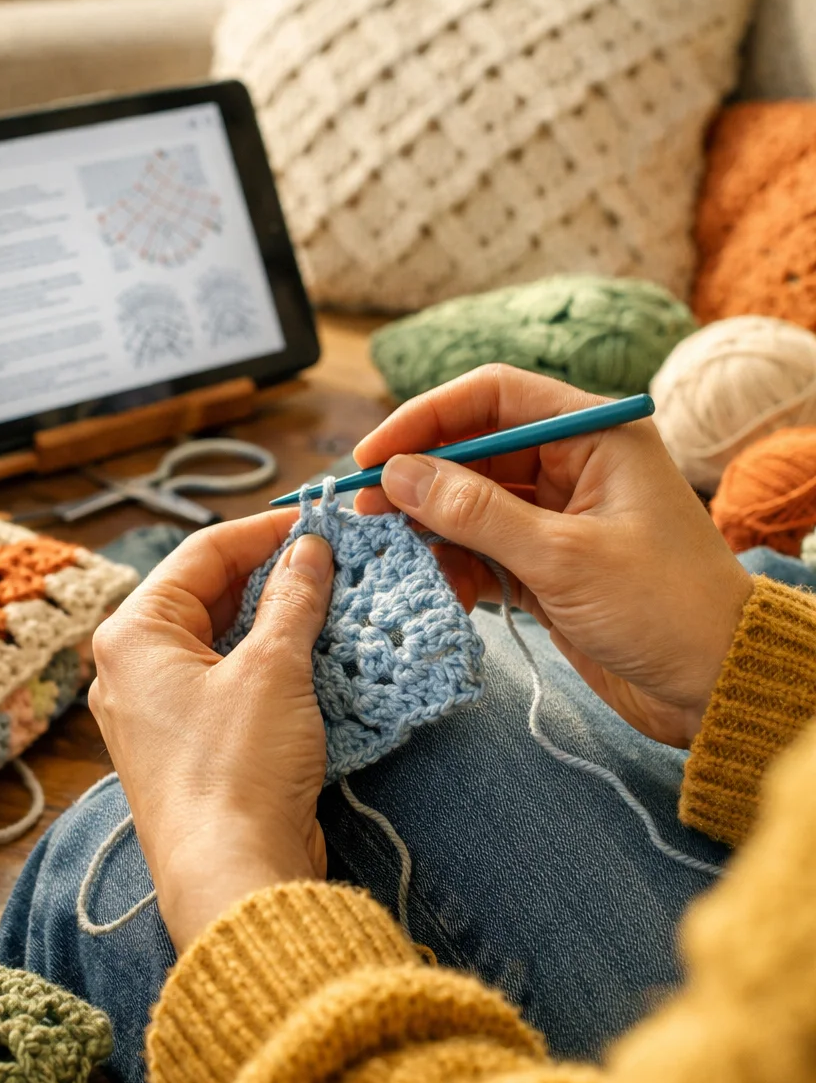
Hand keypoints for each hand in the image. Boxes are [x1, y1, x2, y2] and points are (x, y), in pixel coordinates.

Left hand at [88, 513, 332, 950]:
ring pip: (225, 640)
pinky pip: (233, 683)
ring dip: (280, 620)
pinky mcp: (193, 748)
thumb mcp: (273, 668)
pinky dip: (275, 665)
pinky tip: (323, 656)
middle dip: (275, 576)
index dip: (265, 529)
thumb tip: (310, 550)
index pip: (203, 552)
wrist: (234, 880)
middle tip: (337, 561)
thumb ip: (293, 598)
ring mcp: (161, 712)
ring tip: (339, 601)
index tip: (319, 520)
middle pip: (210, 594)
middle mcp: (134, 669)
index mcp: (133, 635)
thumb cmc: (237, 772)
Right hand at [354, 365, 751, 749]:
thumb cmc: (667, 609)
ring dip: (432, 528)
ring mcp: (559, 517)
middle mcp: (575, 465)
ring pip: (472, 504)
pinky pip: (483, 550)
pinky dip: (456, 567)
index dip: (427, 417)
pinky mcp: (548, 566)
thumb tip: (399, 473)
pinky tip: (440, 590)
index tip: (375, 454)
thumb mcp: (564, 557)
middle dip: (419, 478)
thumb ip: (476, 513)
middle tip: (366, 510)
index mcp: (595, 435)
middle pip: (474, 449)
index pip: (494, 396)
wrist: (716, 687)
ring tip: (394, 554)